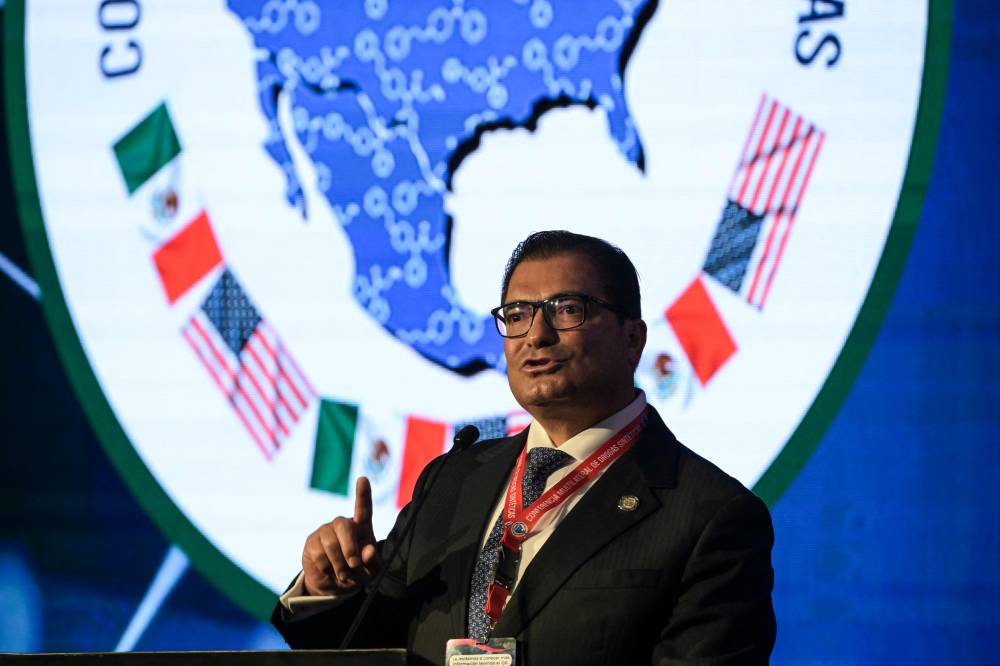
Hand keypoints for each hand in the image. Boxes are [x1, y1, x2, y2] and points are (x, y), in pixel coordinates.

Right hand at [301, 476, 379, 595]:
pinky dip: (327, 568)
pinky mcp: (312, 541)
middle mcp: (343, 524)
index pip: (363, 508)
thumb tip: (369, 551)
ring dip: (339, 564)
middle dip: (349, 548)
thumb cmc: (357, 572)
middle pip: (344, 527)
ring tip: (343, 575)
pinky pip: (318, 554)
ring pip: (330, 544)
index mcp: (362, 528)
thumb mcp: (370, 571)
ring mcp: (326, 531)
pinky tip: (329, 571)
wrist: (334, 584)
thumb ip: (373, 562)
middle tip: (354, 565)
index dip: (363, 494)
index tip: (362, 479)